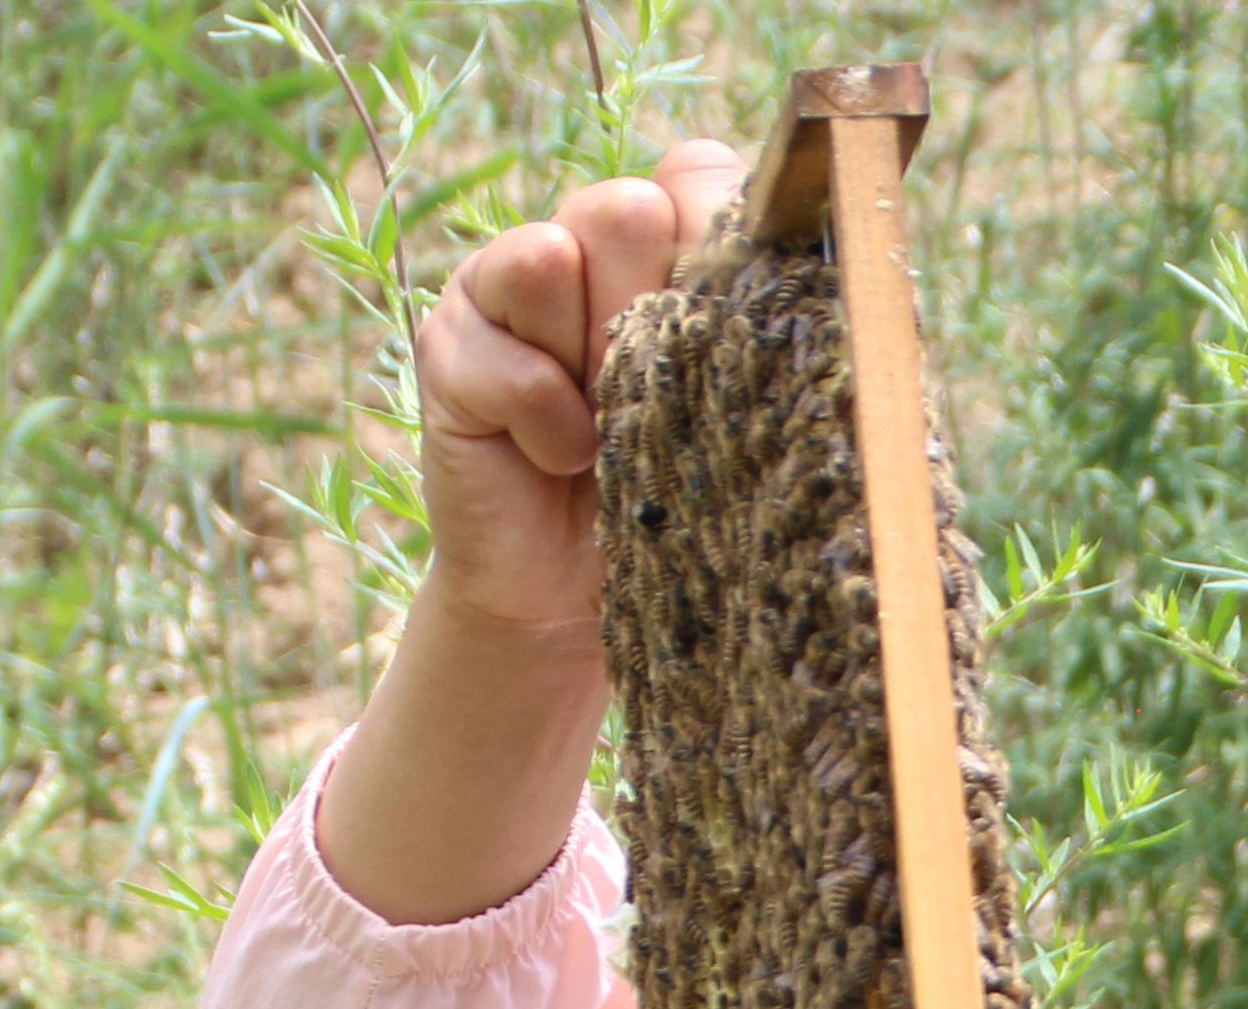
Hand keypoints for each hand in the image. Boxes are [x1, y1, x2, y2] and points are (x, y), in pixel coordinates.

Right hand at [409, 137, 748, 646]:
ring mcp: (505, 286)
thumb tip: (799, 237)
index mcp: (667, 237)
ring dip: (594, 366)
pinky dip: (549, 427)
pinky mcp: (448, 346)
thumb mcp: (746, 402)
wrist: (581, 600)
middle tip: (654, 394)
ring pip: (548, 254)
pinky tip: (560, 460)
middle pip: (624, 208)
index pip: (696, 170)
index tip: (726, 336)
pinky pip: (510, 359)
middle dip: (652, 314)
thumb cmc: (683, 495)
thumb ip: (760, 312)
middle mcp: (583, 241)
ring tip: (605, 425)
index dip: (716, 248)